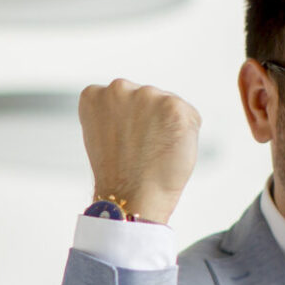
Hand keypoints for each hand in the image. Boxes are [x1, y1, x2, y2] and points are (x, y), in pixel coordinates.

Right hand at [78, 79, 200, 223]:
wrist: (131, 197)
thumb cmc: (119, 173)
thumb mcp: (104, 133)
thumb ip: (116, 112)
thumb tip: (144, 104)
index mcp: (95, 95)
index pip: (121, 98)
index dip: (126, 123)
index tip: (122, 142)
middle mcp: (119, 88)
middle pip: (146, 97)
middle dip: (148, 120)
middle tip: (141, 150)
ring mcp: (147, 95)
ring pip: (167, 104)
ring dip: (167, 125)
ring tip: (154, 151)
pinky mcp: (174, 106)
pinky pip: (189, 115)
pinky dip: (186, 134)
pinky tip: (169, 150)